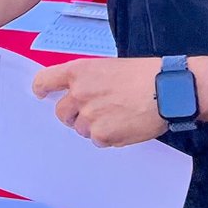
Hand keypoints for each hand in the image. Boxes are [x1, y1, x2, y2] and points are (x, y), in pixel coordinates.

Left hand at [31, 58, 165, 146]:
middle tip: (90, 113)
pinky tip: (125, 125)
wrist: (166, 90)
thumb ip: (87, 80)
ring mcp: (89, 116)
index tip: (41, 94)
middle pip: (61, 112)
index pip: (45, 80)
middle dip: (72, 115)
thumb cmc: (142, 75)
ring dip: (93, 126)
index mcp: (78, 72)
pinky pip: (98, 141)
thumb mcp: (107, 67)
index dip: (41, 89)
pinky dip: (109, 137)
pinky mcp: (103, 135)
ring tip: (117, 117)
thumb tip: (77, 92)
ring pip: (81, 129)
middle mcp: (78, 94)